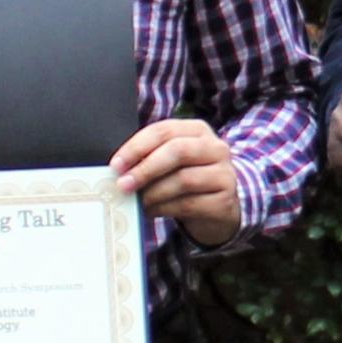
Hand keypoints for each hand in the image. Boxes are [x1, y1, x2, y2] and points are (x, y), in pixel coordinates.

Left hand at [114, 119, 242, 247]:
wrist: (219, 208)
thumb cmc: (188, 180)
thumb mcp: (171, 163)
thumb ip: (149, 159)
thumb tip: (119, 170)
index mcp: (198, 130)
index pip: (164, 130)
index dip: (137, 146)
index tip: (116, 165)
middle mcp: (216, 148)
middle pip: (177, 151)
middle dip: (145, 169)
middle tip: (124, 184)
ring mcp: (225, 174)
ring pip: (183, 179)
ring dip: (154, 192)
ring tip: (138, 202)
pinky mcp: (225, 200)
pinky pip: (188, 204)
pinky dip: (164, 208)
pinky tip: (152, 211)